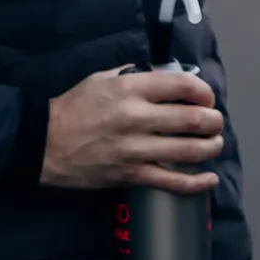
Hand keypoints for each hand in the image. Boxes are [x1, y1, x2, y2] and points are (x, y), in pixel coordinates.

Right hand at [42, 67, 222, 193]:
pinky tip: (209, 179)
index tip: (207, 98)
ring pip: (189, 150)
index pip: (183, 86)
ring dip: (211, 147)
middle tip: (215, 122)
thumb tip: (166, 81)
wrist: (43, 143)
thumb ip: (136, 77)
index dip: (204, 92)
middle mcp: (137, 118)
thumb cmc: (73, 108)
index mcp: (131, 89)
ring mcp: (135, 149)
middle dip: (214, 121)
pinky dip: (197, 183)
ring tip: (215, 143)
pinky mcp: (131, 175)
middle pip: (193, 119)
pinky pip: (172, 182)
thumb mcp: (102, 79)